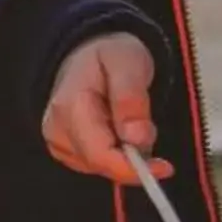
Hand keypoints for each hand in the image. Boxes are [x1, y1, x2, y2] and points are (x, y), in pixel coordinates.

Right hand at [42, 32, 171, 185]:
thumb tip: (136, 138)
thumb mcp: (129, 64)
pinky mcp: (63, 149)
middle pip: (100, 165)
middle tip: (150, 130)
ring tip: (131, 121)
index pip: (99, 154)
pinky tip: (119, 131)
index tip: (164, 168)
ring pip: (100, 168)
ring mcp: (57, 141)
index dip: (132, 167)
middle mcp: (56, 130)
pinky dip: (116, 155)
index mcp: (70, 108)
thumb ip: (131, 100)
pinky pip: (96, 165)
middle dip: (133, 158)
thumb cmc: (111, 55)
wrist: (89, 53)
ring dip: (125, 155)